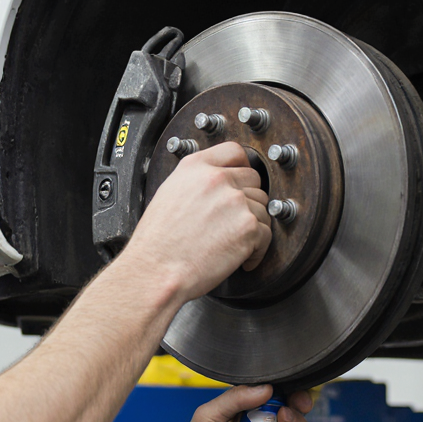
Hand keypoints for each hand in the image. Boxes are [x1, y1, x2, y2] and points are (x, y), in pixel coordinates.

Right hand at [123, 142, 270, 301]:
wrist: (156, 270)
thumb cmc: (157, 242)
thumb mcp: (169, 194)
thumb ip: (196, 181)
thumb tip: (216, 186)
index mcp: (195, 167)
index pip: (234, 151)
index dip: (243, 166)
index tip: (244, 179)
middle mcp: (218, 180)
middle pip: (254, 181)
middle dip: (248, 201)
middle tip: (236, 221)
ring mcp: (235, 202)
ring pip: (262, 208)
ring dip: (252, 227)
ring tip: (233, 243)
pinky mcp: (248, 227)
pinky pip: (266, 234)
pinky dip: (257, 250)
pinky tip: (241, 257)